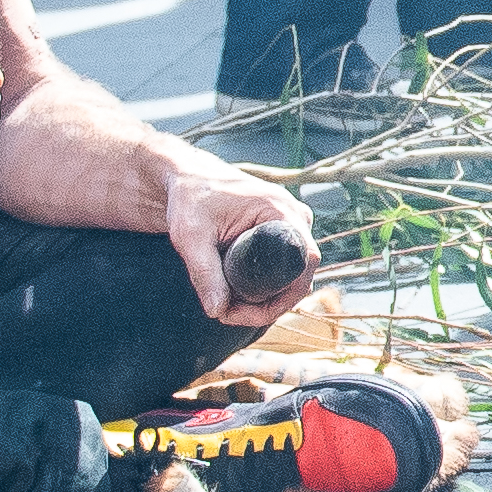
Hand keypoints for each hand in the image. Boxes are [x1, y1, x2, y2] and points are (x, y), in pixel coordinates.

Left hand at [162, 168, 320, 325]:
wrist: (188, 177)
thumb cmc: (190, 197)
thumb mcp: (191, 236)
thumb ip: (203, 272)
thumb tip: (217, 311)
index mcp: (281, 211)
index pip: (304, 263)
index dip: (280, 298)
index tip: (243, 312)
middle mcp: (295, 216)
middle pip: (300, 275)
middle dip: (268, 304)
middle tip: (228, 314)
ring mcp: (291, 224)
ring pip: (293, 275)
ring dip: (267, 298)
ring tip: (229, 307)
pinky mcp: (281, 231)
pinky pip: (285, 266)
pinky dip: (266, 286)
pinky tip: (238, 296)